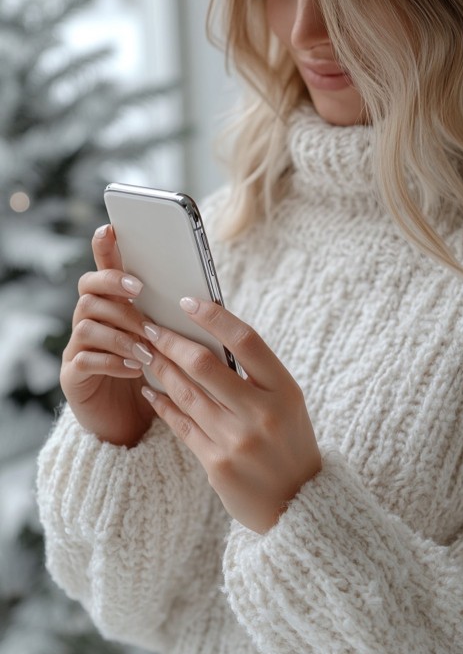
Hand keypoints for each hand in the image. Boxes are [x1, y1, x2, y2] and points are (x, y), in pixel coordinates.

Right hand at [60, 225, 155, 446]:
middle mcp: (89, 321)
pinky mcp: (74, 376)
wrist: (130, 424)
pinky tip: (136, 368)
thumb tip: (198, 296)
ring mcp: (78, 348)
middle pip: (88, 288)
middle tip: (139, 291)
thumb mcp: (165, 343)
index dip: (105, 248)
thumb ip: (169, 318)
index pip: (102, 268)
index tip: (113, 229)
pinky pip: (86, 359)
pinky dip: (113, 361)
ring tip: (147, 346)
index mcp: (112, 307)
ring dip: (121, 331)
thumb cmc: (153, 378)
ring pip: (88, 323)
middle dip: (114, 285)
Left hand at [139, 297, 321, 532]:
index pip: (247, 340)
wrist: (299, 505)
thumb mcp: (287, 404)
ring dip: (160, 368)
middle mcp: (262, 414)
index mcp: (285, 391)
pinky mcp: (216, 465)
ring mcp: (237, 441)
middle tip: (150, 326)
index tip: (187, 302)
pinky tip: (150, 389)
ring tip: (144, 351)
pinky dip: (163, 404)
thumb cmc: (290, 443)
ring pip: (186, 393)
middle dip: (171, 341)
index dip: (214, 317)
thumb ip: (256, 376)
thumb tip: (210, 336)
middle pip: (205, 365)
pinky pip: (181, 425)